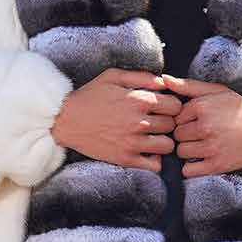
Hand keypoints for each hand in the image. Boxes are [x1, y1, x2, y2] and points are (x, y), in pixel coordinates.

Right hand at [50, 67, 182, 171]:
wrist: (65, 121)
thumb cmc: (89, 96)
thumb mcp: (113, 76)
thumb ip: (141, 77)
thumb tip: (165, 82)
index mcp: (139, 99)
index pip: (175, 106)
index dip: (172, 106)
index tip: (164, 109)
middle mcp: (139, 122)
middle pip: (173, 125)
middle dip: (168, 123)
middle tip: (157, 123)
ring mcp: (133, 142)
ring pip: (168, 145)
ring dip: (163, 141)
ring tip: (153, 137)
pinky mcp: (125, 159)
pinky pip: (155, 164)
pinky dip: (155, 159)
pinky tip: (147, 152)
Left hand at [161, 73, 241, 177]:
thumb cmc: (238, 108)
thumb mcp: (216, 91)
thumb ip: (188, 86)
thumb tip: (163, 79)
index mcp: (202, 107)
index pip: (175, 116)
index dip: (185, 119)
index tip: (198, 119)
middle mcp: (205, 127)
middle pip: (177, 135)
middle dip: (186, 134)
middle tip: (202, 133)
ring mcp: (211, 147)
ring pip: (181, 151)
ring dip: (188, 150)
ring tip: (203, 144)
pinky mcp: (217, 165)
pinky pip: (188, 170)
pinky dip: (192, 166)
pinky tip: (202, 159)